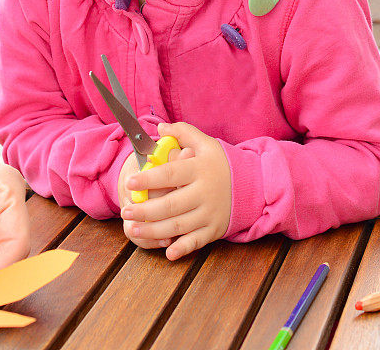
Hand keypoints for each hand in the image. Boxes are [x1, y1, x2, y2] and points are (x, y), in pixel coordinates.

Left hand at [120, 122, 231, 260]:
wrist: (253, 185)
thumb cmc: (221, 163)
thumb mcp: (205, 143)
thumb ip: (182, 132)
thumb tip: (160, 128)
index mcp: (199, 170)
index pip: (171, 174)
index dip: (149, 179)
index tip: (130, 182)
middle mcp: (205, 193)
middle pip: (171, 204)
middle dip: (145, 210)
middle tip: (126, 211)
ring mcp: (210, 214)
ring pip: (179, 226)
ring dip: (154, 230)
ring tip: (133, 229)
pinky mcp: (215, 230)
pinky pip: (197, 242)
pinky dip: (183, 248)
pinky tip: (167, 252)